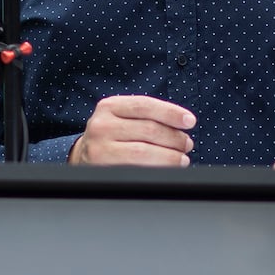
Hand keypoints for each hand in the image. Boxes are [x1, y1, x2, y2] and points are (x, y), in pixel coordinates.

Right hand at [71, 96, 193, 166]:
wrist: (84, 156)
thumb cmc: (113, 135)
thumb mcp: (123, 118)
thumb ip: (147, 116)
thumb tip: (183, 123)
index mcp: (109, 106)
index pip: (146, 105)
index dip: (171, 113)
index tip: (190, 121)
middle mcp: (101, 125)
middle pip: (149, 129)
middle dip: (175, 138)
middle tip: (187, 144)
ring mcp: (99, 147)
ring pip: (144, 151)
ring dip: (170, 156)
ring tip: (181, 158)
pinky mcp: (101, 168)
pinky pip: (136, 169)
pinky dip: (157, 168)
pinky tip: (167, 167)